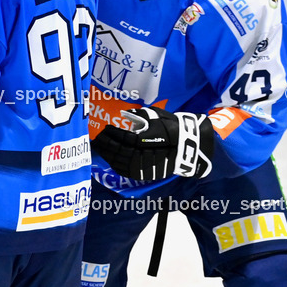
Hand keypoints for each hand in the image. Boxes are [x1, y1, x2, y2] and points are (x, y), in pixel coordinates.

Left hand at [93, 106, 213, 180]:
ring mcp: (143, 166)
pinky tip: (109, 158)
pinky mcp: (145, 173)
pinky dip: (115, 165)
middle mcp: (142, 154)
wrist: (189, 146)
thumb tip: (125, 114)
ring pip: (119, 162)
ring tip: (100, 147)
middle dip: (105, 144)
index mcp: (144, 139)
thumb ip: (139, 115)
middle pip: (117, 150)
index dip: (111, 133)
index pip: (122, 137)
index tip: (105, 128)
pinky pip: (125, 171)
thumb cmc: (172, 127)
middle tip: (98, 138)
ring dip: (107, 154)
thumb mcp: (157, 116)